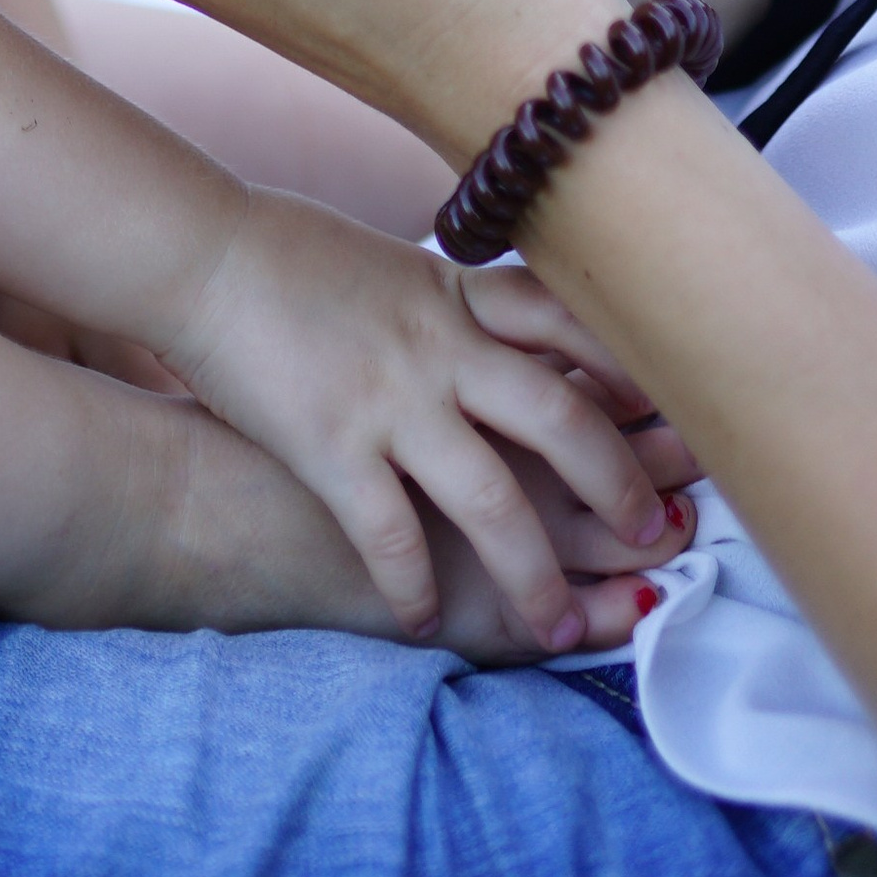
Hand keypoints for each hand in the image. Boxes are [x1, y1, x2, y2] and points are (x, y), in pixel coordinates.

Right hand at [147, 178, 688, 650]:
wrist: (195, 252)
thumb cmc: (286, 254)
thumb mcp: (393, 264)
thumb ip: (457, 302)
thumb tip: (514, 327)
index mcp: (457, 293)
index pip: (575, 333)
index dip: (636, 383)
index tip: (681, 425)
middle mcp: (439, 345)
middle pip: (564, 423)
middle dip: (620, 490)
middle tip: (657, 536)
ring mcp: (390, 398)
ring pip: (497, 503)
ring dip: (538, 575)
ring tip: (562, 624)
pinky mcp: (332, 445)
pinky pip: (393, 538)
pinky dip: (416, 592)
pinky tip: (423, 625)